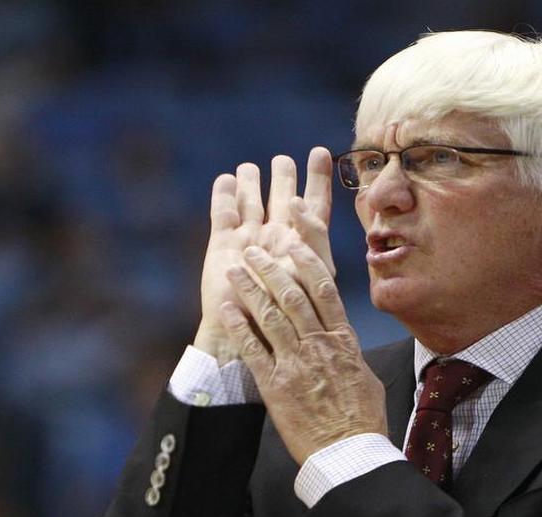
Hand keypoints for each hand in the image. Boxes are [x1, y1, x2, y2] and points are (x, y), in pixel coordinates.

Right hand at [195, 148, 335, 364]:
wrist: (250, 337)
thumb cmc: (287, 316)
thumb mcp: (309, 278)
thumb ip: (311, 242)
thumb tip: (299, 206)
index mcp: (304, 247)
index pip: (315, 207)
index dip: (318, 180)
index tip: (318, 153)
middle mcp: (278, 239)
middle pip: (284, 199)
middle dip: (284, 177)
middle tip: (282, 159)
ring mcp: (250, 240)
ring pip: (251, 202)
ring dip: (251, 182)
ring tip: (249, 166)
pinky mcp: (223, 245)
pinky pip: (224, 214)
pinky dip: (224, 196)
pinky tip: (226, 179)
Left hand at [218, 230, 386, 464]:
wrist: (349, 455)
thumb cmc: (361, 420)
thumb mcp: (365, 377)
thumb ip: (349, 353)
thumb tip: (342, 341)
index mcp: (343, 341)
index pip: (324, 289)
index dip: (307, 259)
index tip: (293, 241)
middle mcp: (319, 345)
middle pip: (292, 294)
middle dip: (270, 267)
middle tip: (253, 250)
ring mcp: (296, 362)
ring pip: (270, 314)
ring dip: (250, 288)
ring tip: (234, 270)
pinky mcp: (275, 384)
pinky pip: (253, 348)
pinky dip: (239, 325)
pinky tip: (227, 309)